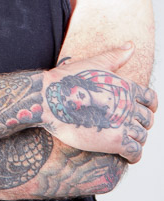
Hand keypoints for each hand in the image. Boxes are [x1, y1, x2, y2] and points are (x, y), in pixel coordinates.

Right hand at [42, 44, 157, 162]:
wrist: (49, 99)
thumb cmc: (67, 80)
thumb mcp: (94, 63)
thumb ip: (115, 56)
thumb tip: (132, 45)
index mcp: (126, 86)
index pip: (151, 99)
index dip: (148, 107)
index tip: (137, 112)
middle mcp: (128, 104)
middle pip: (147, 120)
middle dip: (139, 124)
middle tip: (124, 127)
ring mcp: (123, 123)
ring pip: (142, 137)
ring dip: (135, 140)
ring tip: (121, 140)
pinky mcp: (116, 141)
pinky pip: (135, 152)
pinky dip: (133, 156)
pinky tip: (124, 154)